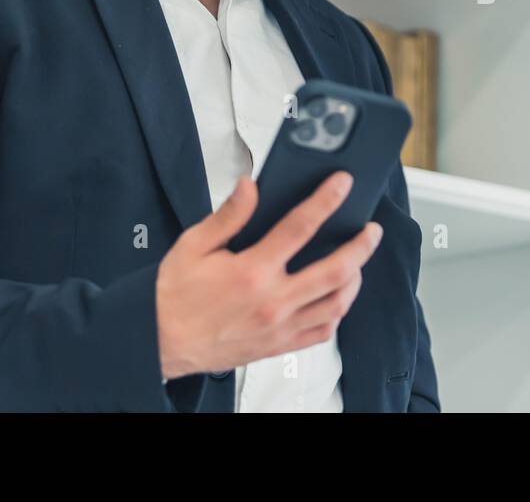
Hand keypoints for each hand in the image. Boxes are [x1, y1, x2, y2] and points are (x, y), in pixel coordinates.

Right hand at [154, 170, 382, 379]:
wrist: (158, 341)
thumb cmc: (173, 296)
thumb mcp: (193, 245)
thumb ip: (228, 215)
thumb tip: (250, 187)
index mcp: (251, 271)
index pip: (300, 227)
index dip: (326, 200)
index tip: (342, 184)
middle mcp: (272, 301)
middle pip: (335, 271)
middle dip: (361, 246)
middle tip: (371, 230)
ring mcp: (279, 327)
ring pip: (336, 303)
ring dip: (354, 279)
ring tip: (358, 262)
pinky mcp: (278, 346)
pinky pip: (321, 332)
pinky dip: (336, 313)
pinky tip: (336, 298)